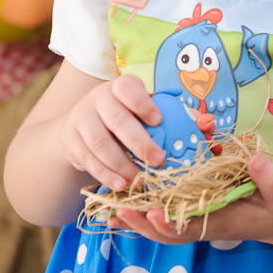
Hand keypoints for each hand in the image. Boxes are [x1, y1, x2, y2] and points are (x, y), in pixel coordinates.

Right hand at [57, 74, 164, 190]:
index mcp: (119, 87)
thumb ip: (166, 115)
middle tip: (158, 160)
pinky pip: (88, 160)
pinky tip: (121, 184)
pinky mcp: (70, 141)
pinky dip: (106, 175)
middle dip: (139, 142)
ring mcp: (81, 119)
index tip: (158, 121)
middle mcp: (97, 99)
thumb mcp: (139, 109)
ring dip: (122, 165)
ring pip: (100, 143)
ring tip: (141, 179)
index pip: (128, 89)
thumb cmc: (122, 116)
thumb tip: (201, 123)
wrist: (79, 124)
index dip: (143, 104)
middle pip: (117, 120)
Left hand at [113, 154, 272, 246]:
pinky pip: (166, 215)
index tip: (153, 213)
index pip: (191, 227)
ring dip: (137, 219)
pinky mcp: (194, 210)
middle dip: (142, 223)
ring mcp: (197, 219)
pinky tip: (126, 202)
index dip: (170, 223)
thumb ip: (269, 179)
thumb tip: (254, 160)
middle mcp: (204, 223)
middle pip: (167, 231)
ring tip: (111, 209)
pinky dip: (145, 211)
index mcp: (221, 221)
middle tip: (118, 211)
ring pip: (161, 226)